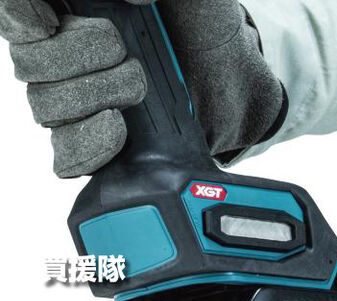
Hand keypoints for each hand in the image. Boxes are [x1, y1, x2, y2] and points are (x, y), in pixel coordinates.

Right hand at [0, 0, 283, 176]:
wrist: (224, 78)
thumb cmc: (200, 26)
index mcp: (76, 12)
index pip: (18, 16)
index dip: (19, 18)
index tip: (45, 22)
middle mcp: (67, 59)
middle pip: (30, 64)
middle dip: (77, 59)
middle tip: (125, 57)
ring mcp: (79, 105)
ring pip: (46, 109)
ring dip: (92, 98)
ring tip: (134, 93)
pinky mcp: (98, 144)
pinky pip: (68, 157)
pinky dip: (89, 146)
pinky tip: (116, 130)